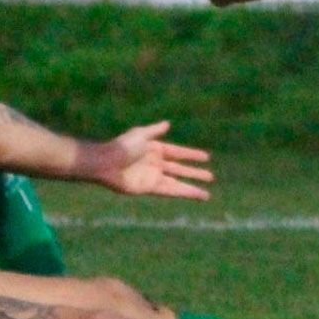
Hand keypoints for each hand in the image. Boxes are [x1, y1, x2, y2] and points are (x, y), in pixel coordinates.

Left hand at [93, 120, 212, 199]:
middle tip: (211, 176)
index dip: (191, 155)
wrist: (107, 163)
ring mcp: (153, 176)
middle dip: (195, 173)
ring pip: (178, 183)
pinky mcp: (150, 188)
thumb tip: (167, 123)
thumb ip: (154, 130)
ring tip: (208, 194)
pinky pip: (171, 190)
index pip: (178, 152)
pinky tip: (195, 195)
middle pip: (180, 169)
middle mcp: (156, 163)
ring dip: (192, 188)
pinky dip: (184, 193)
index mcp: (154, 149)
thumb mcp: (140, 134)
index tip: (206, 157)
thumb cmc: (122, 147)